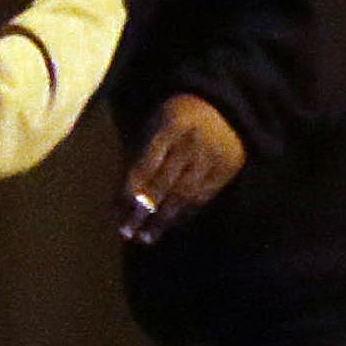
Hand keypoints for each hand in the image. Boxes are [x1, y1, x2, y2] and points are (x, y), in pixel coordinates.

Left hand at [119, 93, 246, 243]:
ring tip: (145, 238)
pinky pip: (203, 197)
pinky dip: (184, 214)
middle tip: (127, 233)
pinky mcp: (228, 168)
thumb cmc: (174, 120)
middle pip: (165, 184)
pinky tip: (169, 225)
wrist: (221, 107)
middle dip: (143, 212)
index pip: (146, 166)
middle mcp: (194, 141)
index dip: (130, 192)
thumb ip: (136, 158)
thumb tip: (119, 201)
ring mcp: (213, 155)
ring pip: (184, 195)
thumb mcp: (152, 127)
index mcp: (170, 125)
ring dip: (163, 220)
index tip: (116, 214)